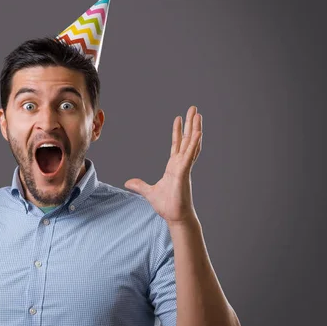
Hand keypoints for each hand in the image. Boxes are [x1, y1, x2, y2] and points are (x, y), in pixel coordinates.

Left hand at [124, 106, 202, 225]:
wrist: (175, 217)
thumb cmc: (167, 205)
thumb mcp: (149, 192)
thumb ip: (139, 185)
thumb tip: (128, 182)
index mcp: (174, 166)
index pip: (176, 144)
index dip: (178, 131)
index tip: (179, 118)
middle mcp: (181, 164)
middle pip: (187, 139)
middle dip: (190, 124)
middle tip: (193, 109)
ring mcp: (184, 167)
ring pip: (191, 144)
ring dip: (195, 129)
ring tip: (198, 115)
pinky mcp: (185, 172)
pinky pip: (190, 155)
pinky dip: (194, 144)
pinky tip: (198, 133)